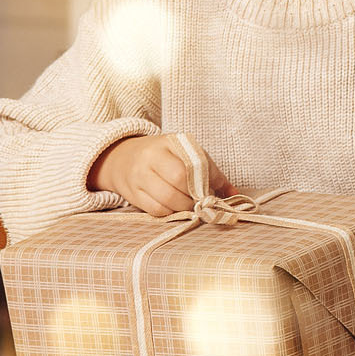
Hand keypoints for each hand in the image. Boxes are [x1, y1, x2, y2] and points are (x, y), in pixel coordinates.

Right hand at [87, 134, 230, 216]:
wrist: (122, 158)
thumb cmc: (163, 157)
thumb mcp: (185, 154)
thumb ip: (209, 170)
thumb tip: (233, 193)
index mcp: (170, 142)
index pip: (196, 161)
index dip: (212, 179)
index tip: (217, 190)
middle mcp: (152, 156)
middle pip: (179, 179)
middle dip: (196, 194)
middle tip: (203, 200)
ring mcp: (139, 175)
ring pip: (167, 198)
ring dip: (186, 207)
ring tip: (192, 205)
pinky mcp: (132, 194)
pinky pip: (156, 209)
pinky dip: (171, 213)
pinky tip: (176, 208)